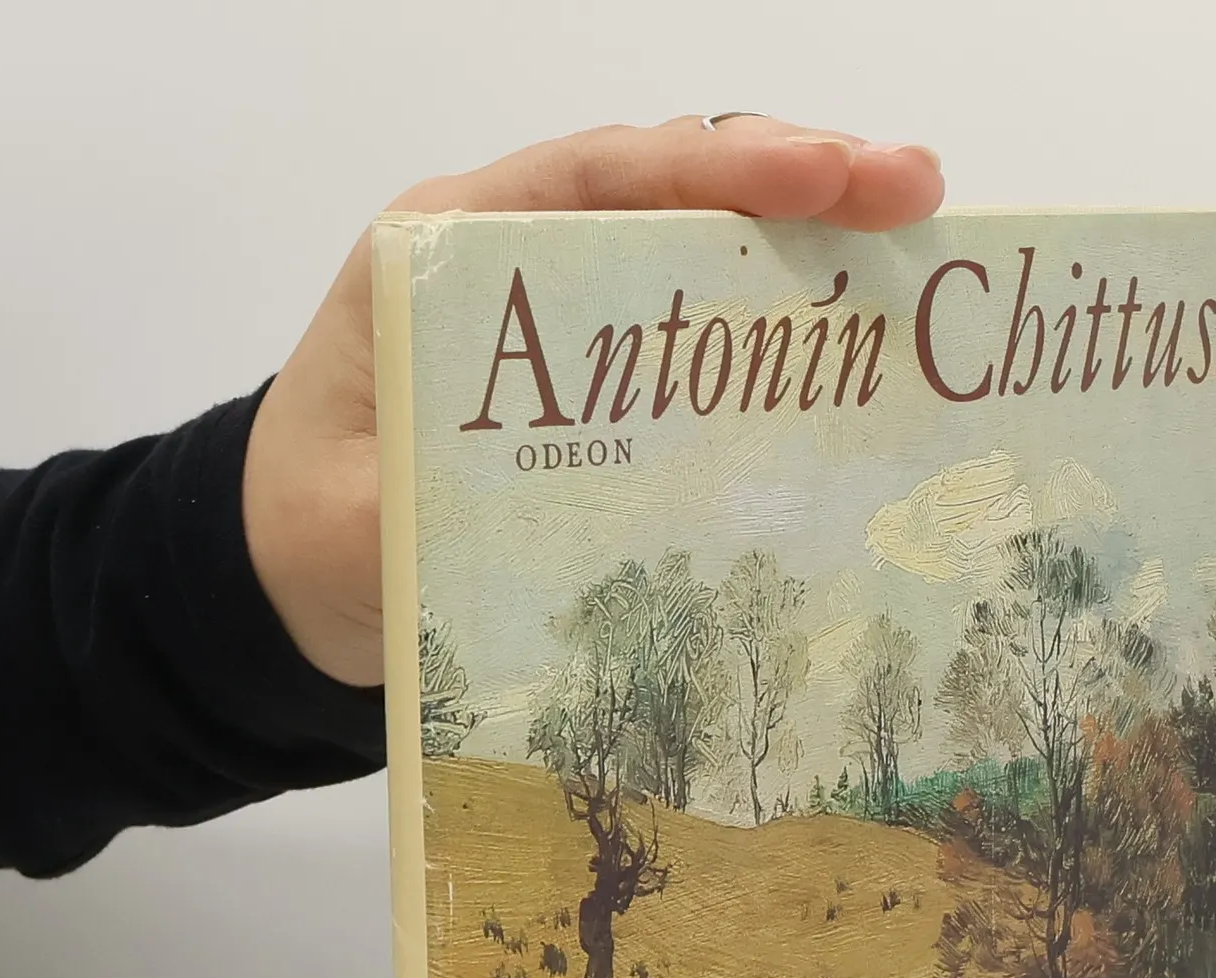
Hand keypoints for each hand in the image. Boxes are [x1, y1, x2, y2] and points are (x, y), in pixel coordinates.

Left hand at [243, 117, 944, 688]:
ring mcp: (574, 316)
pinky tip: (862, 345)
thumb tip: (529, 513)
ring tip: (922, 246)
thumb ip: (423, 508)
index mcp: (448, 249)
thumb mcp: (350, 526)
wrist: (293, 571)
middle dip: (801, 180)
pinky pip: (705, 334)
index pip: (598, 175)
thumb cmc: (312, 529)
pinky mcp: (608, 383)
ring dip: (814, 244)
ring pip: (704, 247)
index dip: (715, 168)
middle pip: (674, 188)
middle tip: (917, 192)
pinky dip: (784, 328)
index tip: (821, 176)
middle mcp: (521, 257)